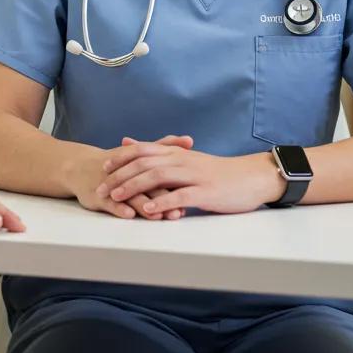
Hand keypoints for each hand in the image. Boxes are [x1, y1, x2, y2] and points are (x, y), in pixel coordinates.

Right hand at [65, 135, 193, 219]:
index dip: (175, 182)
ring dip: (144, 205)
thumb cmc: (117, 161)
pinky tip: (129, 214)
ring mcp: (112, 185)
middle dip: (163, 198)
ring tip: (157, 215)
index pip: (160, 170)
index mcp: (139, 162)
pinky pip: (109, 203)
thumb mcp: (140, 152)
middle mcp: (126, 172)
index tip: (190, 193)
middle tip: (179, 210)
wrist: (81, 167)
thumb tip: (189, 140)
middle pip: (147, 185)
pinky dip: (119, 208)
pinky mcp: (98, 196)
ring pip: (130, 196)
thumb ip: (165, 146)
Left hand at [97, 145, 284, 215]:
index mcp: (176, 153)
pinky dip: (163, 202)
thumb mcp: (185, 157)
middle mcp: (182, 160)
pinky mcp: (205, 192)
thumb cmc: (217, 172)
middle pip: (144, 163)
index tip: (103, 168)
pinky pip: (180, 196)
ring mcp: (193, 176)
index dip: (121, 158)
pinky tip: (149, 210)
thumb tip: (128, 141)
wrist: (251, 178)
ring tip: (117, 197)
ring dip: (135, 187)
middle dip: (120, 175)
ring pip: (158, 177)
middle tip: (102, 188)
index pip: (143, 151)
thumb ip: (156, 152)